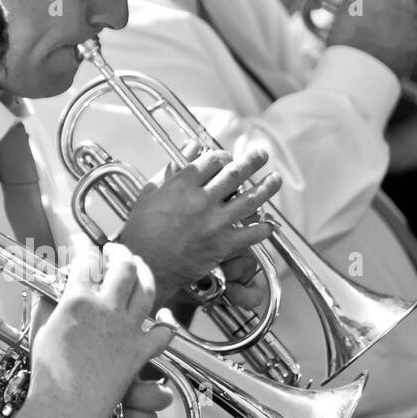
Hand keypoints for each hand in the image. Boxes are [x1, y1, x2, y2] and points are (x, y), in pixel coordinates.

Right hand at [29, 242, 175, 417]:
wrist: (65, 406)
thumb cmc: (49, 374)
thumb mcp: (39, 331)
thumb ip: (45, 306)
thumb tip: (46, 292)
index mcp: (76, 300)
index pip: (85, 261)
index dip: (86, 249)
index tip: (86, 247)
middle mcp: (105, 309)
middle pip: (123, 267)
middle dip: (121, 253)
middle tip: (116, 252)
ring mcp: (126, 330)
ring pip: (146, 289)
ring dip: (145, 273)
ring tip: (139, 268)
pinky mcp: (139, 352)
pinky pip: (163, 333)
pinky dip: (167, 323)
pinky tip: (164, 316)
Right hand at [119, 144, 281, 304]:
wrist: (144, 267)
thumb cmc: (141, 232)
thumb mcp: (148, 194)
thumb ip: (170, 171)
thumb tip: (188, 150)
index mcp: (182, 185)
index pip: (211, 161)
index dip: (223, 156)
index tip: (226, 158)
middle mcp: (202, 200)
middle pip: (235, 173)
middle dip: (252, 161)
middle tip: (262, 154)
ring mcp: (214, 223)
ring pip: (250, 200)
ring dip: (267, 187)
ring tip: (276, 179)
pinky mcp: (221, 245)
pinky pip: (250, 235)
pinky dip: (263, 228)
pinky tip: (270, 223)